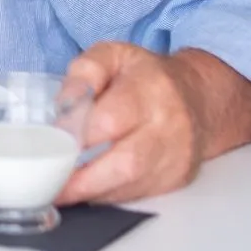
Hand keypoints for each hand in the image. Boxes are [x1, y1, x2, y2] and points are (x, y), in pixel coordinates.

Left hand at [55, 42, 207, 204]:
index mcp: (151, 89)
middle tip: (50, 183)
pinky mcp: (178, 178)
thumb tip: (65, 105)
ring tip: (60, 192)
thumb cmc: (147, 75)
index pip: (111, 119)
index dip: (78, 135)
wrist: (200, 97)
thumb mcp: (113, 55)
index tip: (51, 144)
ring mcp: (177, 156)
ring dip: (92, 192)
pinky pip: (139, 194)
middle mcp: (170, 126)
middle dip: (83, 178)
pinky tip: (87, 190)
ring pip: (132, 184)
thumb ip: (85, 71)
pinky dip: (108, 195)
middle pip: (125, 162)